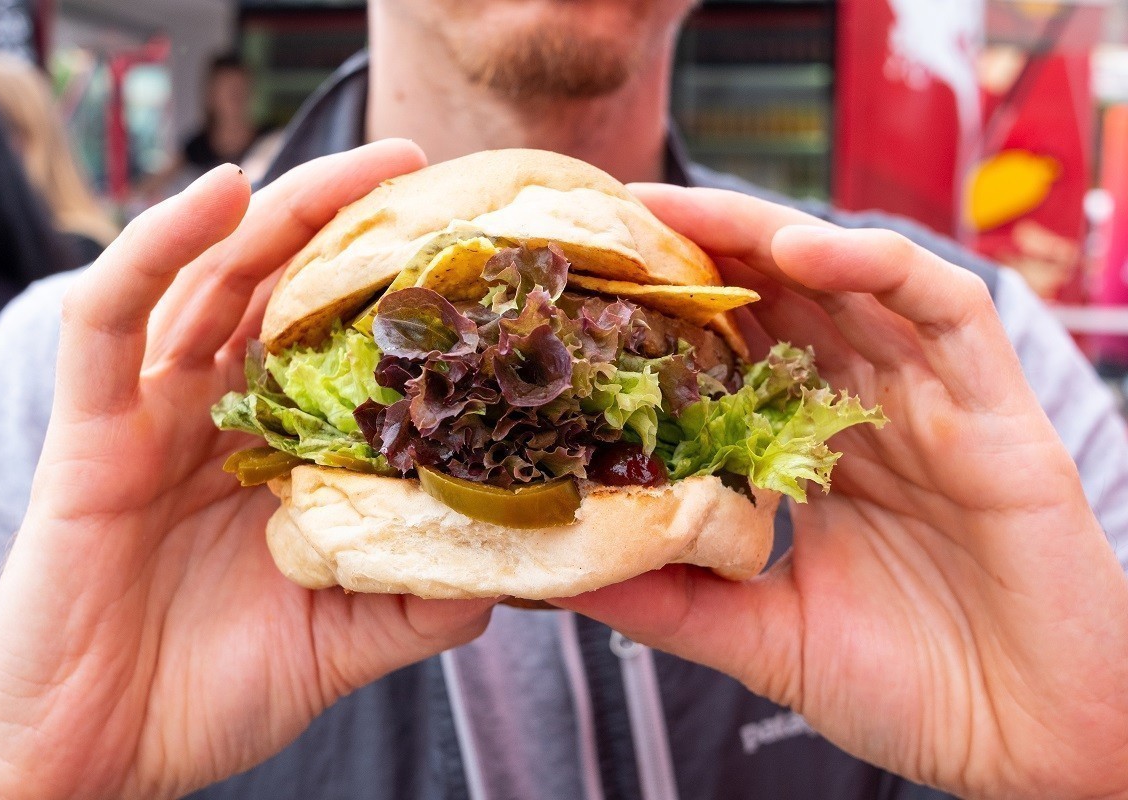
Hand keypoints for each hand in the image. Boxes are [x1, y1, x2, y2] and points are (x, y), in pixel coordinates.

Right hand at [0, 141, 495, 799]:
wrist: (102, 763)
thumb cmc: (216, 697)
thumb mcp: (347, 639)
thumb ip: (424, 595)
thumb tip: (520, 562)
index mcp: (278, 457)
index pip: (338, 346)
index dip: (396, 293)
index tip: (473, 252)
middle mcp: (219, 420)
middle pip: (280, 290)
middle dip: (346, 220)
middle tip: (423, 169)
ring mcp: (153, 418)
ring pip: (208, 282)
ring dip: (275, 211)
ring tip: (355, 162)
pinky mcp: (89, 434)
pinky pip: (109, 321)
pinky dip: (156, 249)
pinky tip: (218, 196)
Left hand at [557, 186, 1127, 798]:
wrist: (1032, 747)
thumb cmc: (914, 691)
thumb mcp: (764, 639)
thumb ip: (673, 602)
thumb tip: (563, 576)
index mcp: (817, 455)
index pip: (737, 354)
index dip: (673, 311)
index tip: (596, 281)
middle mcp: (872, 414)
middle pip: (784, 299)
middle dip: (705, 251)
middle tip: (619, 214)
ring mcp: (935, 405)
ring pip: (853, 282)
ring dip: (771, 235)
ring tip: (687, 212)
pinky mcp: (998, 413)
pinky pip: (944, 309)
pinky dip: (876, 266)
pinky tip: (803, 250)